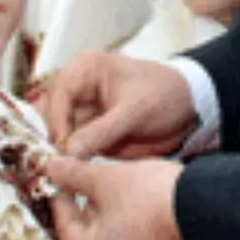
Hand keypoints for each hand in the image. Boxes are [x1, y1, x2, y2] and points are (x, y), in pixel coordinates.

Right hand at [36, 50, 197, 159]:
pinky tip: (70, 171)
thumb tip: (68, 152)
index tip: (61, 146)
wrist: (189, 109)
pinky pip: (72, 146)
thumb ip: (101, 131)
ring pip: (58, 131)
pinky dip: (69, 159)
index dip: (57, 119)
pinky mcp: (90, 132)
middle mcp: (79, 88)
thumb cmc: (164, 96)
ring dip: (58, 150)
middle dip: (52, 136)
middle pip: (51, 111)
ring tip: (60, 169)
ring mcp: (83, 111)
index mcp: (88, 69)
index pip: (60, 92)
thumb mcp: (135, 112)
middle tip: (56, 162)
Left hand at [46, 155, 190, 239]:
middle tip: (85, 180)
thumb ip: (73, 175)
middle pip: (89, 237)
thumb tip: (50, 168)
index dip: (60, 199)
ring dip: (110, 215)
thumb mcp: (107, 179)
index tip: (60, 180)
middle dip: (86, 207)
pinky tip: (138, 202)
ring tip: (114, 187)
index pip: (65, 228)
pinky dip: (130, 225)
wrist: (208, 211)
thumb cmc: (155, 199)